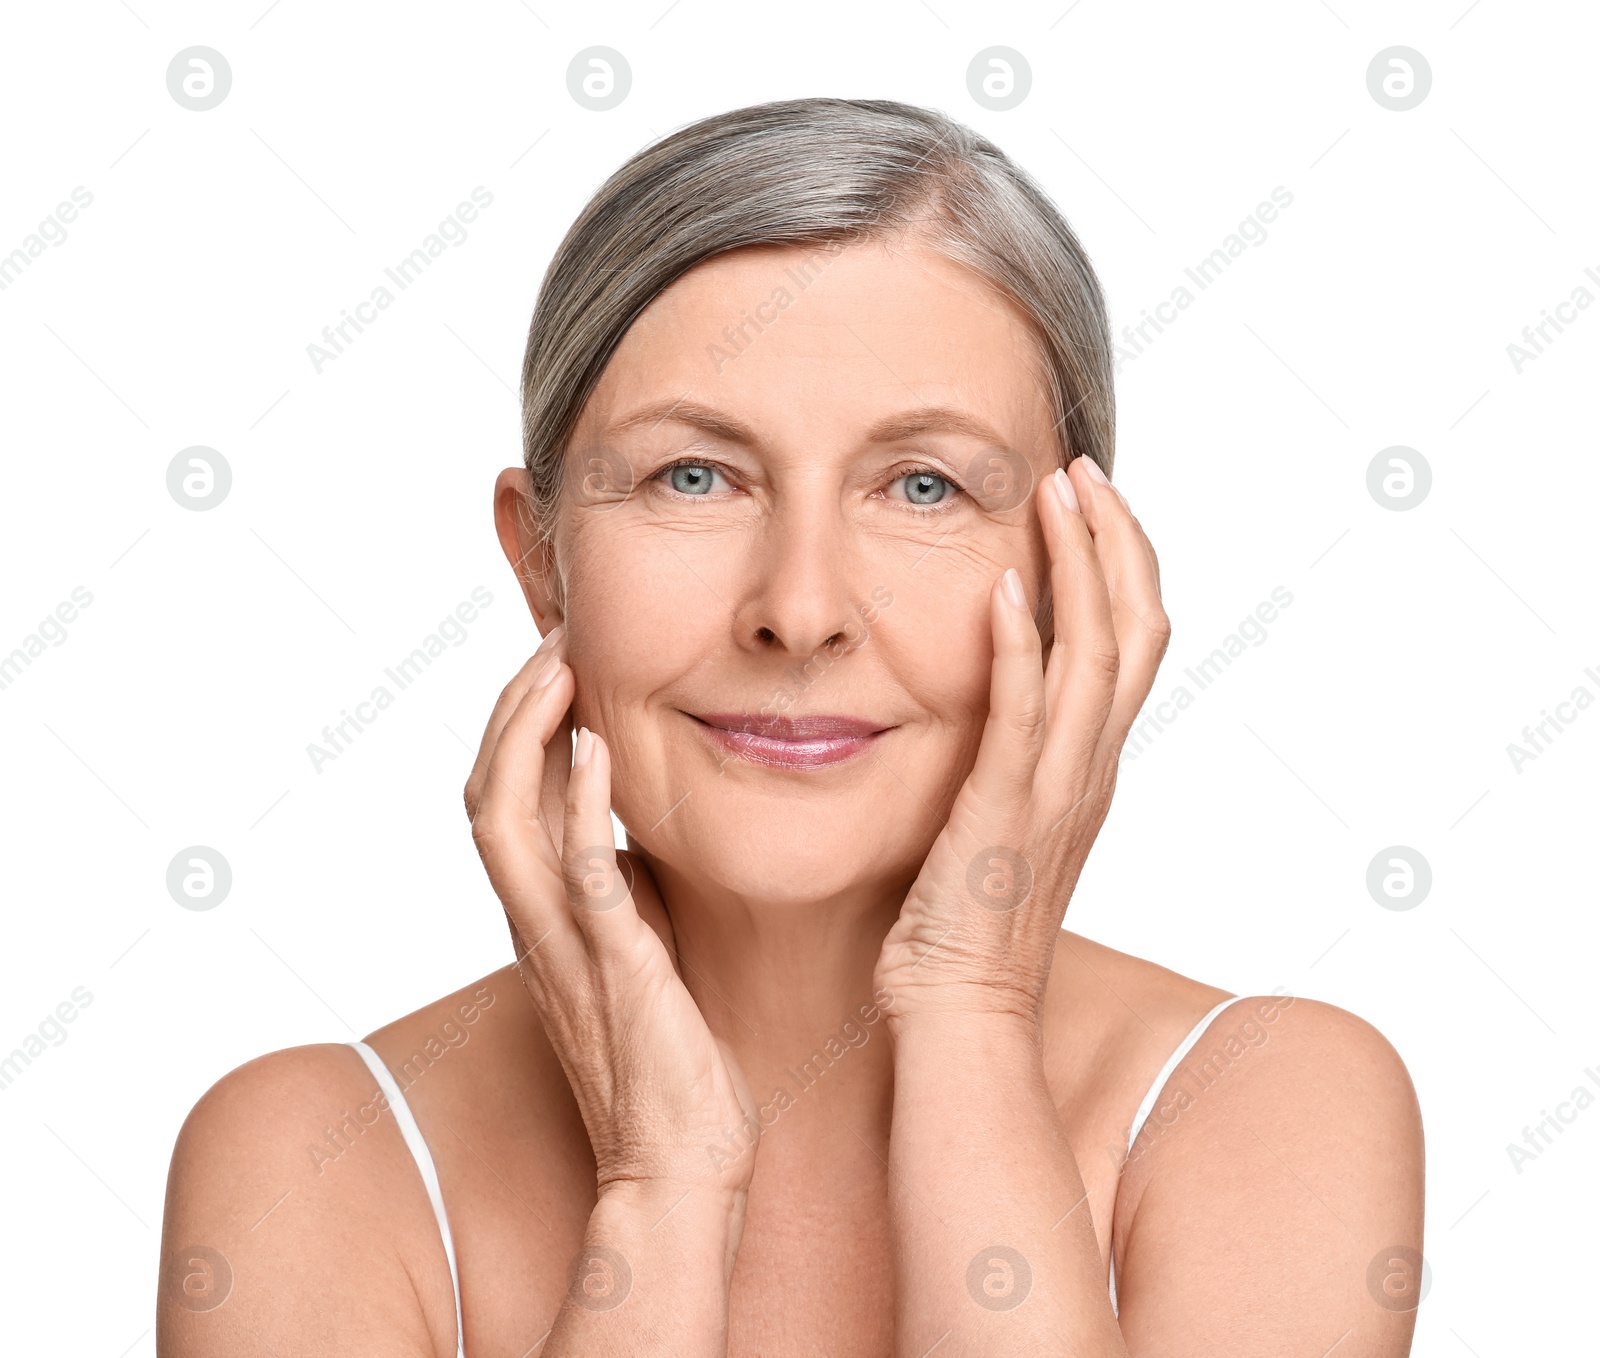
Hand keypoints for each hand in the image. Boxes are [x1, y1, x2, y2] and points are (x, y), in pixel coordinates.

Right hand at [464, 627, 759, 1213]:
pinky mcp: (612, 970)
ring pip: (505, 823)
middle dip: (512, 709)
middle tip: (554, 640)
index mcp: (544, 916)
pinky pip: (581, 879)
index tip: (560, 659)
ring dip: (527, 737)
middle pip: (483, 794)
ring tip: (561, 669)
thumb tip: (634, 822)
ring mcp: (565, 947)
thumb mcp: (637, 948)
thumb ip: (622, 886)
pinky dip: (581, 811)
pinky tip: (601, 750)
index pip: (503, 799)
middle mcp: (536, 924)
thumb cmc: (668, 1059)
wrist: (677, 1163)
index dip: (518, 724)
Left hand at [874, 457, 1169, 1024]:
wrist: (964, 1011)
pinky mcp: (1005, 812)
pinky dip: (1022, 648)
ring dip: (1081, 565)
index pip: (1132, 643)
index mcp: (1091, 766)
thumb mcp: (1008, 822)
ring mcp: (1056, 790)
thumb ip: (1018, 758)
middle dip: (1115, 539)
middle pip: (1134, 629)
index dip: (1124, 564)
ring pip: (1095, 656)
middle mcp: (1090, 769)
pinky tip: (1007, 588)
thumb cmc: (970, 923)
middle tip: (1082, 468)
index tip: (1094, 501)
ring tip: (1056, 491)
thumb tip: (1001, 707)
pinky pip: (1022, 715)